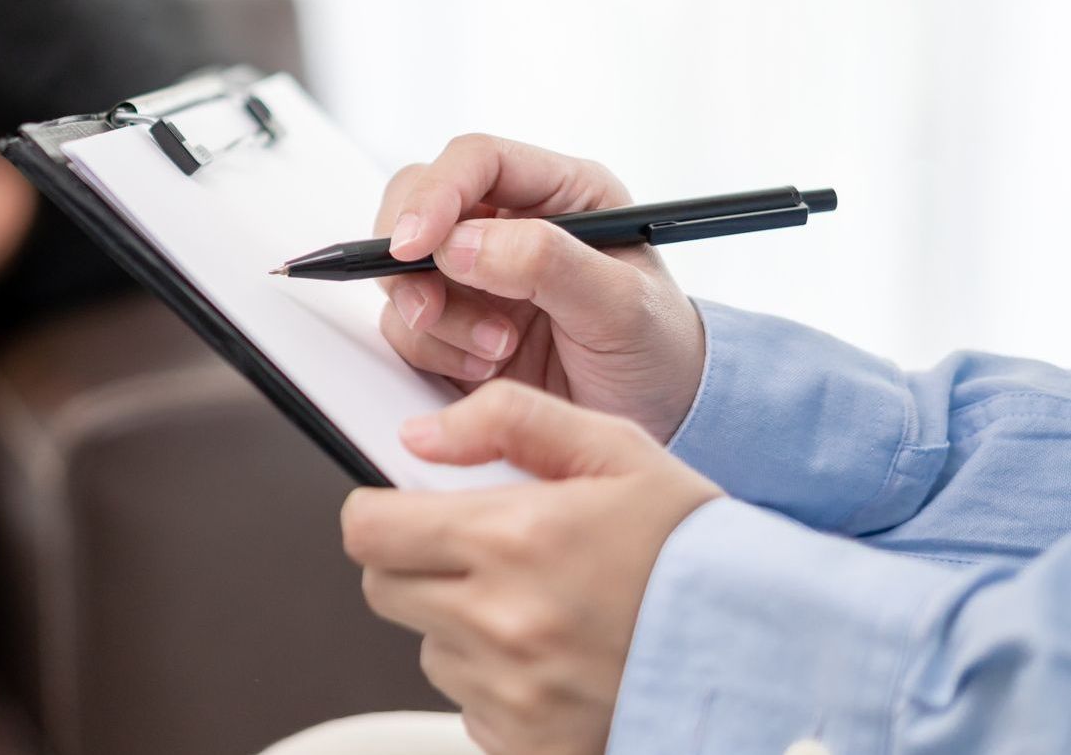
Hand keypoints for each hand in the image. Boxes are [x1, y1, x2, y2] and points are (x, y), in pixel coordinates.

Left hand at [340, 381, 721, 754]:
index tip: (407, 511)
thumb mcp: (617, 450)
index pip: (368, 529)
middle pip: (381, 589)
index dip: (382, 513)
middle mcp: (504, 621)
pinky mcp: (527, 744)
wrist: (774, 654)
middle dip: (416, 564)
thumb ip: (510, 421)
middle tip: (484, 554)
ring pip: (427, 648)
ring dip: (462, 626)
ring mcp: (513, 693)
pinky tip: (558, 657)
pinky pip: (469, 706)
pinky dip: (498, 683)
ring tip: (542, 607)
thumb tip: (424, 434)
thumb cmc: (700, 553)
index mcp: (515, 539)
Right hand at [375, 134, 703, 441]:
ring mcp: (475, 274)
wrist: (659, 417)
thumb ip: (546, 262)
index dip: (435, 194)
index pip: (477, 160)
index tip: (414, 246)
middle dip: (412, 258)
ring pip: (402, 268)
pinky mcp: (452, 323)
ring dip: (435, 317)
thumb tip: (459, 244)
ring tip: (498, 350)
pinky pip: (404, 323)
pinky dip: (434, 350)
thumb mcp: (622, 305)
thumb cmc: (657, 349)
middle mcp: (510, 224)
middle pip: (416, 201)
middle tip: (430, 307)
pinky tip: (485, 368)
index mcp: (561, 192)